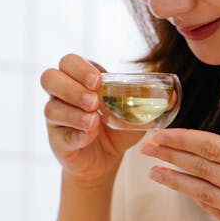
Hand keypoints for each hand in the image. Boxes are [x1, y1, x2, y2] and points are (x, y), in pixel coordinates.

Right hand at [41, 54, 144, 185]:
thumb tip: (170, 96)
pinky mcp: (57, 140)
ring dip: (74, 113)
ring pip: (51, 108)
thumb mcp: (133, 112)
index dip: (79, 68)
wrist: (107, 158)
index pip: (68, 62)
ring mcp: (56, 118)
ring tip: (94, 121)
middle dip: (72, 87)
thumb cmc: (117, 128)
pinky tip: (89, 136)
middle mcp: (61, 95)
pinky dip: (77, 135)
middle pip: (49, 78)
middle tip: (93, 101)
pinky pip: (60, 135)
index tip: (98, 81)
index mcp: (79, 79)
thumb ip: (145, 101)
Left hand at [139, 107, 219, 220]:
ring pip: (206, 195)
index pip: (212, 148)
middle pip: (202, 170)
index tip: (159, 135)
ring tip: (156, 174)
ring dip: (178, 183)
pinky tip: (189, 194)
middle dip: (170, 158)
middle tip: (145, 150)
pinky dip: (202, 203)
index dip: (181, 140)